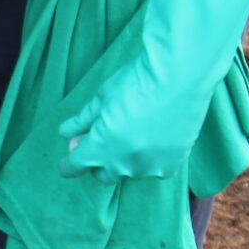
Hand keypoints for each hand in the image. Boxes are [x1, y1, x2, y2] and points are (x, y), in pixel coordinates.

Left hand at [57, 0, 248, 183]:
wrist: (182, 74)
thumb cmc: (139, 80)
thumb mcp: (103, 96)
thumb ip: (83, 120)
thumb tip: (66, 133)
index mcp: (98, 149)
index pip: (75, 166)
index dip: (69, 165)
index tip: (67, 163)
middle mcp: (121, 165)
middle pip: (102, 174)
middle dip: (98, 161)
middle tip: (102, 142)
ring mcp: (148, 167)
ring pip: (129, 172)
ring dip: (126, 159)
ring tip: (134, 134)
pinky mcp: (171, 164)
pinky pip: (155, 170)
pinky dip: (151, 159)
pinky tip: (154, 141)